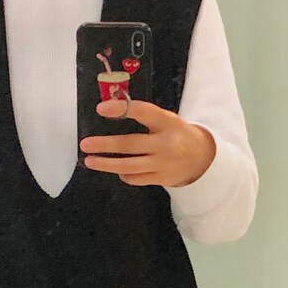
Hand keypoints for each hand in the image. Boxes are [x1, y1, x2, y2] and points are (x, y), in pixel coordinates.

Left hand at [79, 99, 215, 187]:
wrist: (202, 158)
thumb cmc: (176, 134)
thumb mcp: (166, 119)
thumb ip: (144, 116)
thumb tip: (111, 109)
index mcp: (166, 121)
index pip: (141, 112)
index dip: (120, 109)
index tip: (101, 109)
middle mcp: (165, 142)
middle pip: (130, 144)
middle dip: (105, 145)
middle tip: (85, 144)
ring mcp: (162, 163)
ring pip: (129, 166)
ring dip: (107, 164)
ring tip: (90, 160)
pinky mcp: (161, 178)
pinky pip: (136, 178)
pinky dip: (124, 174)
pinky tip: (117, 170)